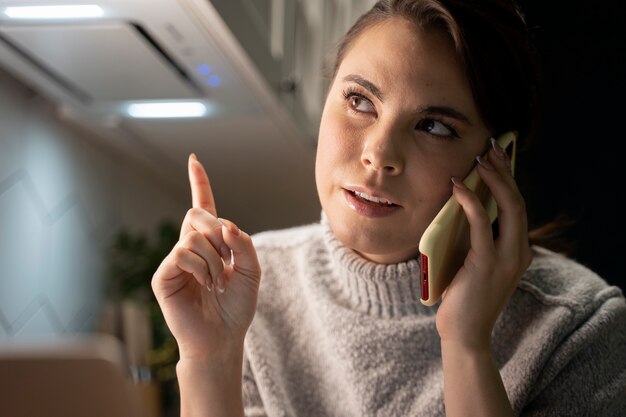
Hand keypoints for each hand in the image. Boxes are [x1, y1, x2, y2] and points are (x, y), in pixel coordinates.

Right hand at [151, 154, 260, 361]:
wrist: (223, 338)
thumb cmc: (236, 306)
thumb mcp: (252, 271)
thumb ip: (244, 244)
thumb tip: (226, 224)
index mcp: (211, 243)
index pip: (204, 206)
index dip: (199, 183)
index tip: (193, 159)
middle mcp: (190, 246)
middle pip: (197, 213)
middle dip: (216, 229)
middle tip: (227, 257)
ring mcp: (175, 260)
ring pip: (192, 235)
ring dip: (214, 258)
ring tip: (217, 281)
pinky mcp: (163, 275)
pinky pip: (181, 252)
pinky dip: (200, 267)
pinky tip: (205, 284)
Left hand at [435, 142, 532, 350]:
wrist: (464, 333)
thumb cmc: (464, 296)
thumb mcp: (475, 261)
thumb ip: (477, 237)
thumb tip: (463, 203)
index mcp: (518, 250)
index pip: (518, 207)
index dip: (509, 179)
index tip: (497, 156)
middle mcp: (519, 252)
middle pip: (518, 201)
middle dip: (505, 171)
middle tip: (491, 148)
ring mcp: (507, 258)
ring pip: (509, 207)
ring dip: (495, 179)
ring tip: (480, 159)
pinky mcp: (488, 263)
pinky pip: (481, 223)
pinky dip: (471, 201)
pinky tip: (459, 185)